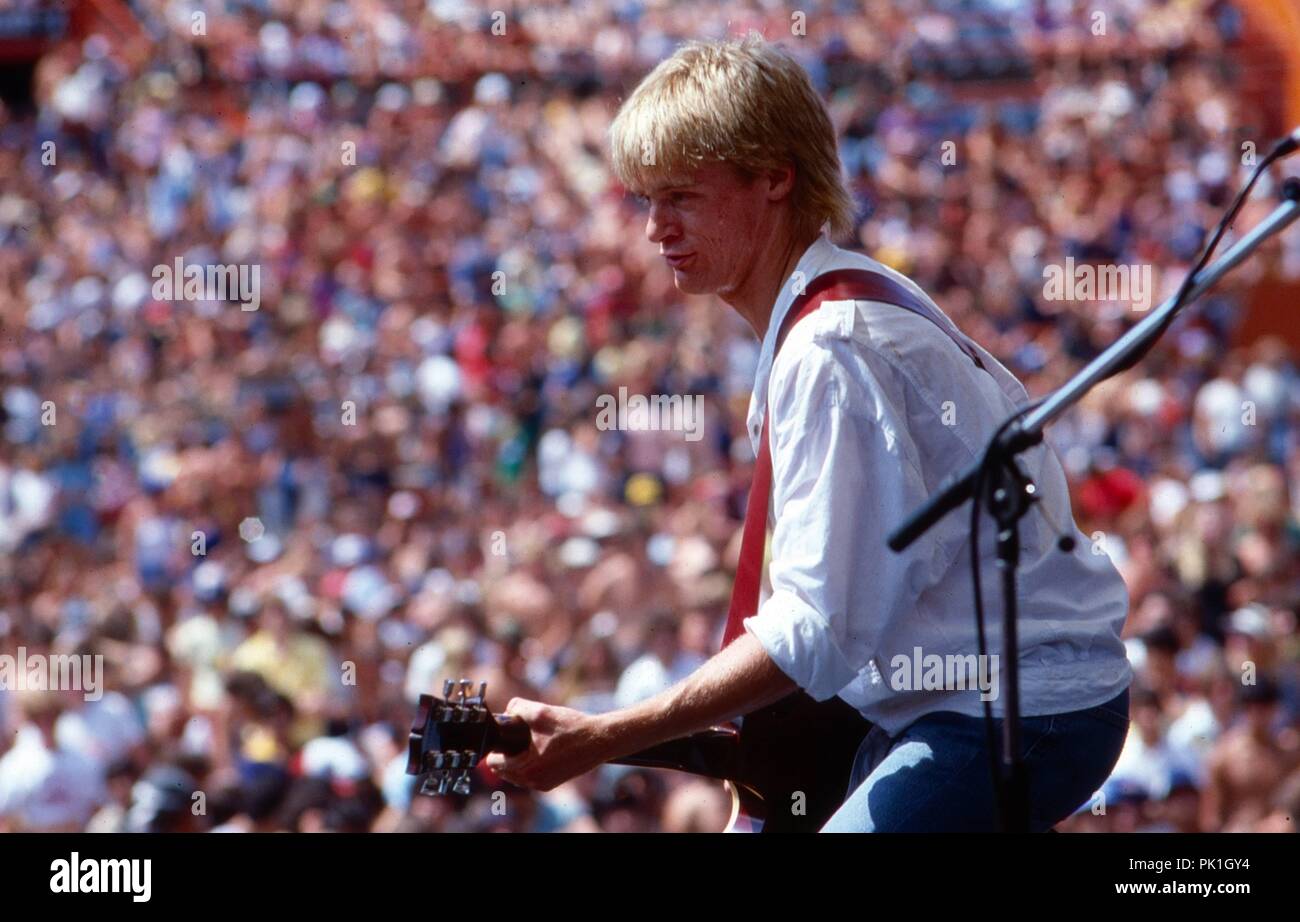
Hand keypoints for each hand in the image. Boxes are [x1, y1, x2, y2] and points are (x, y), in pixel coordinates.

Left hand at [483, 698, 610, 792]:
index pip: (494, 763)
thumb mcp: (541, 712)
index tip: (506, 734)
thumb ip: (517, 708)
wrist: (600, 740)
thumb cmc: (572, 728)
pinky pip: (530, 776)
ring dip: (517, 760)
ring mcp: (543, 785)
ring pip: (516, 774)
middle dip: (507, 753)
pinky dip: (530, 764)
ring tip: (530, 742)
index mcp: (526, 769)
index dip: (497, 745)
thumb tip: (506, 712)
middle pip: (503, 770)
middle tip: (518, 736)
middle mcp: (533, 782)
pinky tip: (540, 749)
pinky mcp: (552, 784)